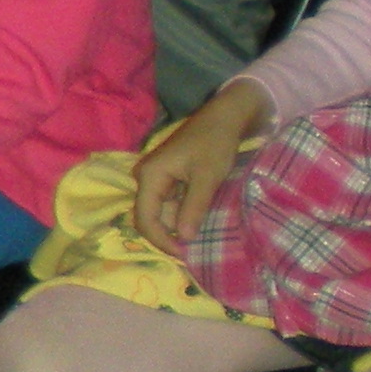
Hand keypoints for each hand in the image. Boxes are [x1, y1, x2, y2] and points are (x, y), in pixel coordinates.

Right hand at [132, 80, 273, 254]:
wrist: (225, 117)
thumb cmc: (215, 143)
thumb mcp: (208, 177)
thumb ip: (194, 208)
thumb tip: (184, 239)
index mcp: (150, 176)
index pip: (145, 219)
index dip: (162, 240)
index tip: (186, 254)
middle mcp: (146, 177)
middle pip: (148, 217)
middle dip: (167, 236)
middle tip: (192, 252)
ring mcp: (156, 177)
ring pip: (159, 212)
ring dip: (176, 226)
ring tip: (197, 239)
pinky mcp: (167, 177)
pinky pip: (168, 203)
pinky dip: (181, 215)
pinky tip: (197, 222)